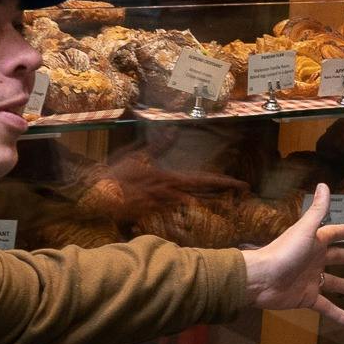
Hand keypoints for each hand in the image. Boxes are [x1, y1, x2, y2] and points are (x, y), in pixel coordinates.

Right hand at [96, 153, 244, 206]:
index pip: (205, 181)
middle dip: (223, 192)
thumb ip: (159, 144)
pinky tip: (191, 207)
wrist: (100, 195)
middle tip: (242, 189)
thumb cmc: (118, 174)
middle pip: (203, 195)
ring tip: (223, 196)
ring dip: (207, 199)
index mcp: (171, 180)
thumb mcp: (139, 155)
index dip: (225, 183)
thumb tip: (173, 130)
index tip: (242, 185)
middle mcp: (171, 195)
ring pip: (191, 203)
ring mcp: (163, 206)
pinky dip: (184, 207)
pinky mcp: (153, 214)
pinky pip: (173, 211)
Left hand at [243, 199, 343, 325]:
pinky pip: (327, 307)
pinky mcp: (307, 298)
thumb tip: (324, 184)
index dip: (342, 231)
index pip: (331, 234)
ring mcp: (311, 280)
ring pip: (333, 283)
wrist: (261, 280)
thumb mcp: (304, 230)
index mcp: (314, 243)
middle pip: (335, 258)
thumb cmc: (283, 252)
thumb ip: (317, 210)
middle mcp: (314, 260)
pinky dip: (340, 315)